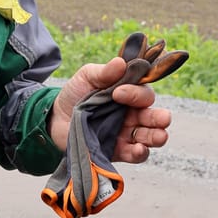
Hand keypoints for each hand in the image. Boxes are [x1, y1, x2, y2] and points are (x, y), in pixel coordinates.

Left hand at [49, 56, 171, 160]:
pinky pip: (134, 154)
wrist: (54, 119)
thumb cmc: (74, 94)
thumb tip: (121, 62)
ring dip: (156, 137)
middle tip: (163, 119)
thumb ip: (104, 71)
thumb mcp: (87, 77)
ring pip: (149, 136)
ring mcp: (125, 133)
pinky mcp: (116, 150)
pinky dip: (140, 153)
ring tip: (159, 137)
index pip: (143, 94)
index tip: (118, 93)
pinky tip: (139, 149)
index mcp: (128, 94)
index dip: (136, 94)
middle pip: (153, 116)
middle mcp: (131, 114)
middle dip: (160, 118)